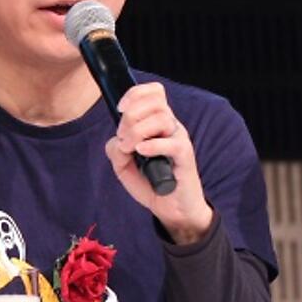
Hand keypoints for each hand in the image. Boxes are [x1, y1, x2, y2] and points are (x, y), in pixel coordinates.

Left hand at [103, 82, 213, 244]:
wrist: (172, 208)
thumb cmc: (151, 183)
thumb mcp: (123, 166)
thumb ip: (115, 149)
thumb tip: (119, 140)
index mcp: (157, 122)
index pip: (154, 92)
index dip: (135, 94)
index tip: (120, 108)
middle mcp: (170, 126)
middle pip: (155, 102)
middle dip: (131, 117)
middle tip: (123, 139)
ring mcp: (179, 139)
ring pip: (161, 119)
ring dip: (137, 131)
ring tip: (130, 149)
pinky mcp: (185, 155)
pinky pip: (171, 142)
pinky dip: (153, 145)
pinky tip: (142, 152)